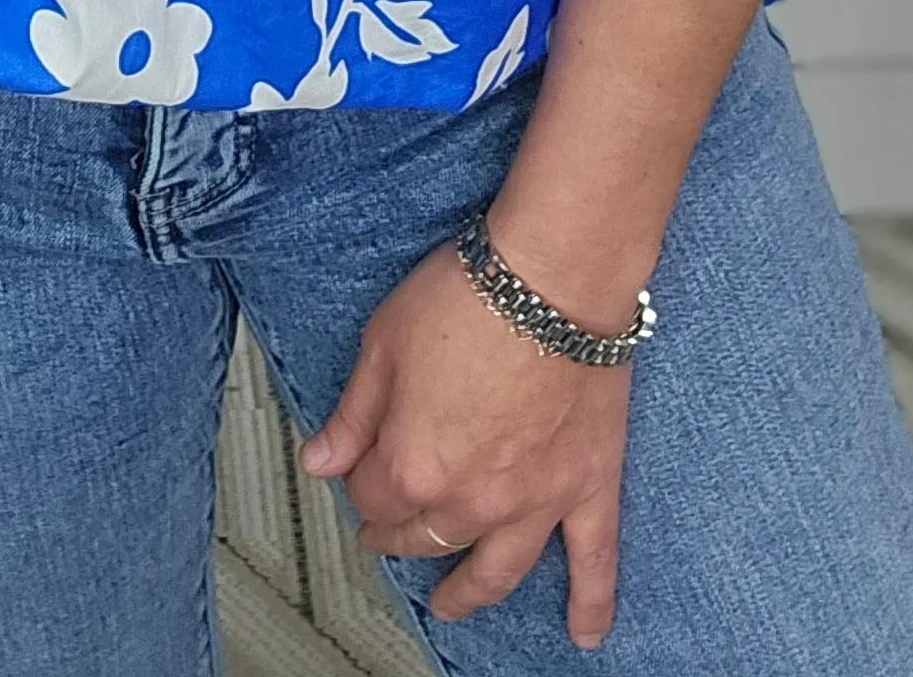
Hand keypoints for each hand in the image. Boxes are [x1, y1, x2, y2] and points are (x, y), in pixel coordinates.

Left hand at [300, 242, 628, 641]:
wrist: (552, 279)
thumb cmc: (466, 297)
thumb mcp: (384, 342)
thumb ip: (353, 414)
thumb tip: (318, 462)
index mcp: (414, 467)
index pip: (373, 495)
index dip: (360, 479)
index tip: (360, 465)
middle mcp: (471, 501)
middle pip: (425, 534)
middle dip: (398, 532)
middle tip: (386, 529)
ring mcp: (534, 503)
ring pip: (494, 569)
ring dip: (467, 591)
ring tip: (449, 603)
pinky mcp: (587, 489)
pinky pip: (594, 561)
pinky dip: (591, 603)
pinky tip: (584, 634)